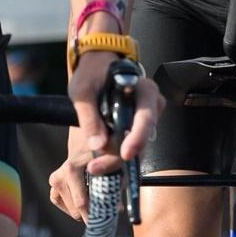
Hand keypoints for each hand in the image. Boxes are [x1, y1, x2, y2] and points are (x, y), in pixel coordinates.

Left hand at [48, 53, 158, 222]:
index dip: (137, 138)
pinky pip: (130, 149)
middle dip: (118, 157)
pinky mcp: (136, 131)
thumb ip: (89, 116)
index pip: (147, 118)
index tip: (125, 154)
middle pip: (142, 140)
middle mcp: (152, 107)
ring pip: (137, 149)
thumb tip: (97, 145)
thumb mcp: (83, 90)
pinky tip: (100, 165)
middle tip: (94, 167)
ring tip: (93, 166)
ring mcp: (145, 121)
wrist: (97, 69)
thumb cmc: (92, 74)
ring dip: (114, 160)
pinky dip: (115, 158)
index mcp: (145, 91)